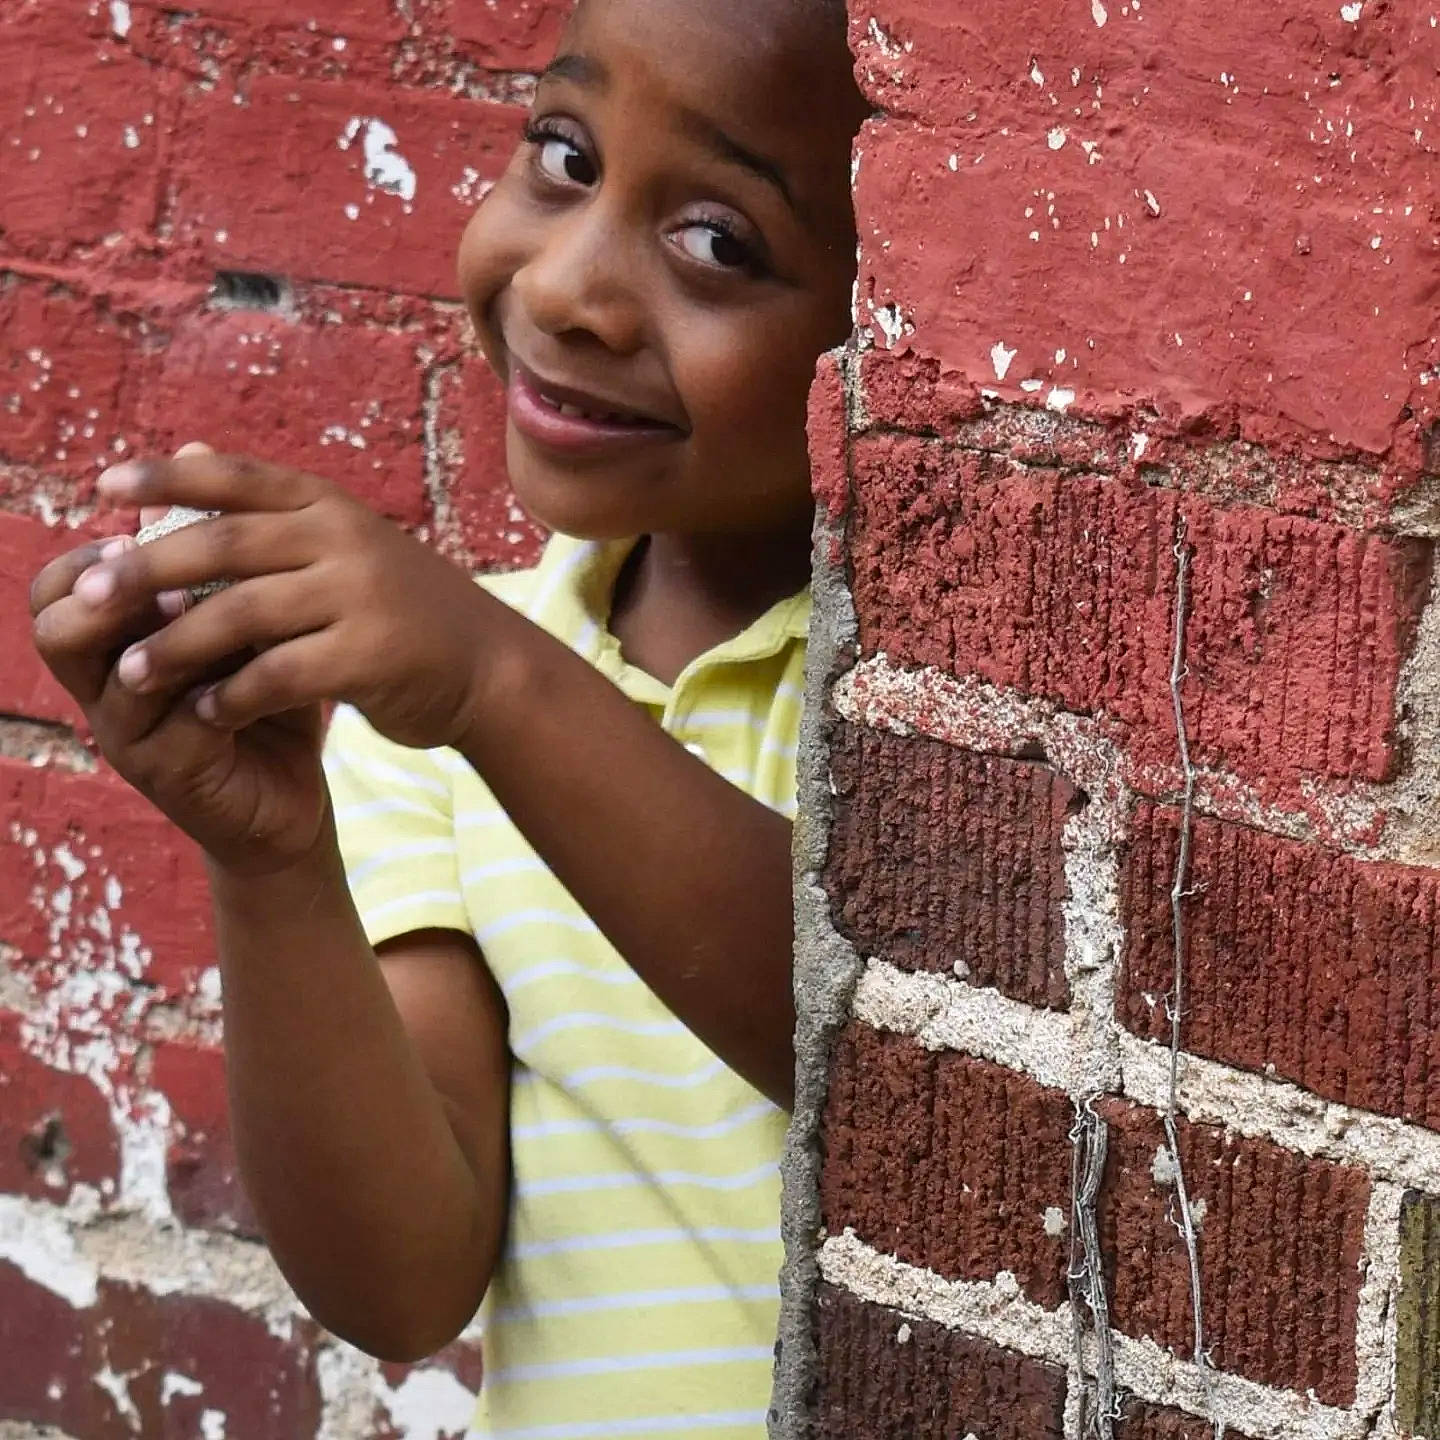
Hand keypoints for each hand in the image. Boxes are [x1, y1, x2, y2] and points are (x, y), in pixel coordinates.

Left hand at [31, 451, 504, 874]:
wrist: (490, 669)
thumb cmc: (404, 610)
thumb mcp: (346, 544)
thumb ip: (273, 511)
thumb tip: (188, 449)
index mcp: (332, 507)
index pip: (236, 478)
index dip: (167, 477)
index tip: (102, 488)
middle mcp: (344, 539)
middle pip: (223, 543)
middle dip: (147, 570)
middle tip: (89, 597)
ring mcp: (360, 596)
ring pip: (242, 613)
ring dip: (176, 646)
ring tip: (131, 675)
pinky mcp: (370, 656)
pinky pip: (280, 675)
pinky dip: (234, 696)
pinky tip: (205, 713)